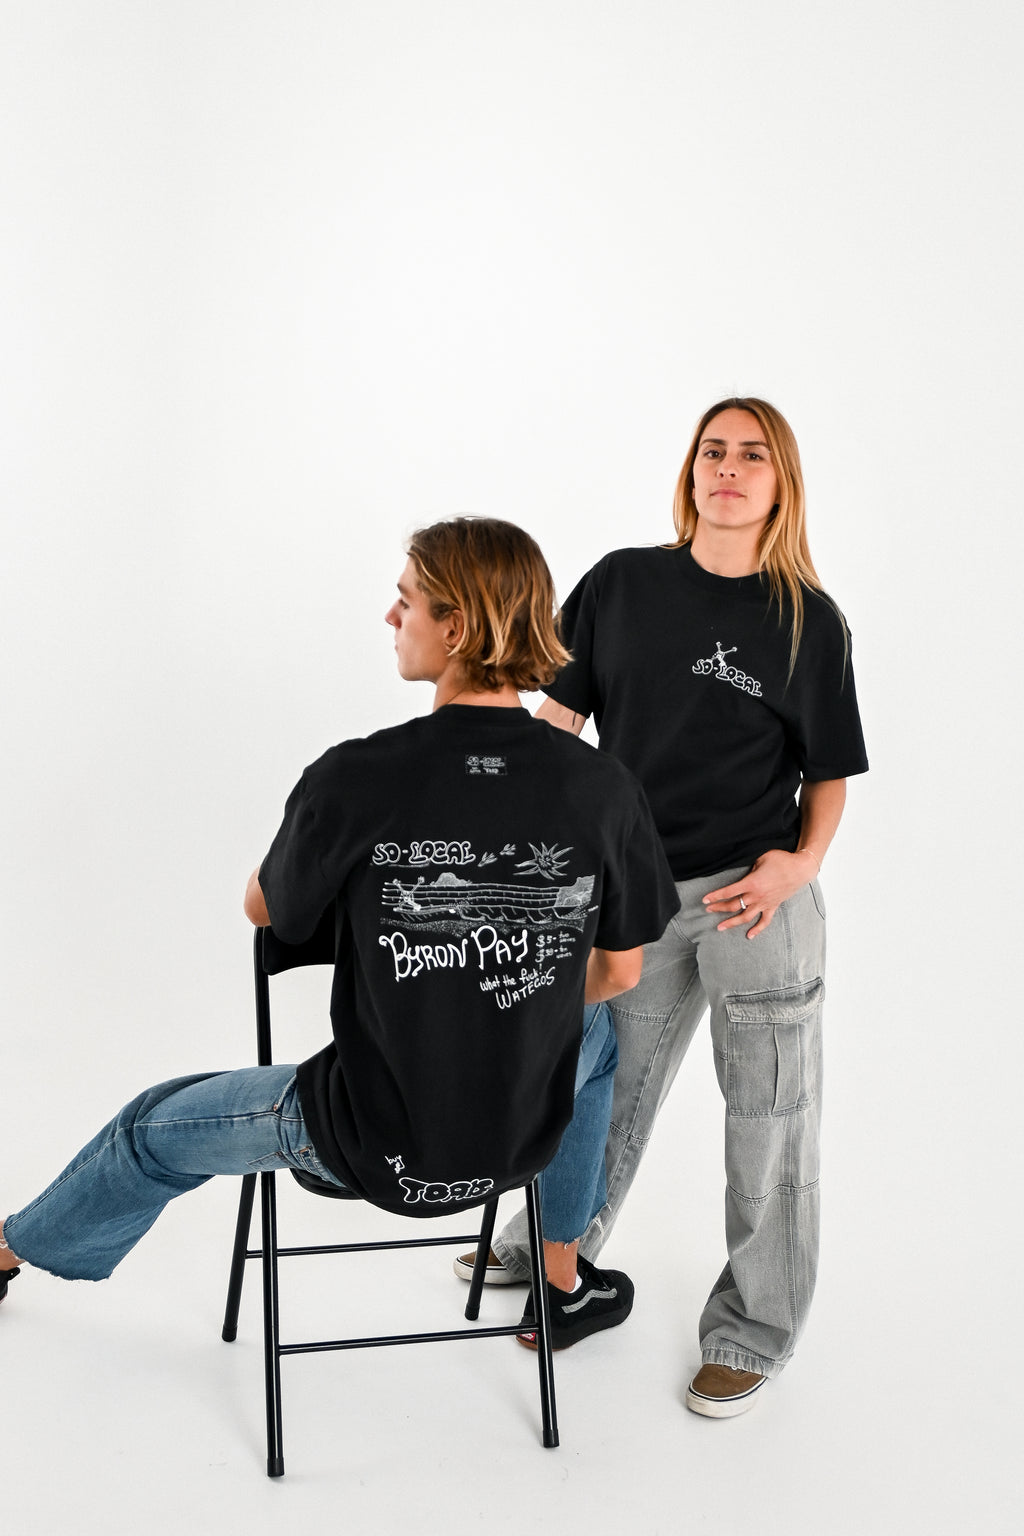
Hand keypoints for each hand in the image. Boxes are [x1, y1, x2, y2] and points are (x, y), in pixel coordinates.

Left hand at [702, 848, 817, 938]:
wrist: (801, 869)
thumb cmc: (781, 860)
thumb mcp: (761, 859)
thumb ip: (750, 868)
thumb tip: (745, 875)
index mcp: (751, 883)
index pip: (728, 892)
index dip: (715, 896)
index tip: (704, 900)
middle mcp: (756, 896)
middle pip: (733, 905)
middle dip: (719, 908)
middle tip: (708, 910)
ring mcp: (765, 903)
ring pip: (745, 917)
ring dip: (732, 923)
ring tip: (720, 928)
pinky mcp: (773, 906)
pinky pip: (764, 921)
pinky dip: (757, 930)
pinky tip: (749, 936)